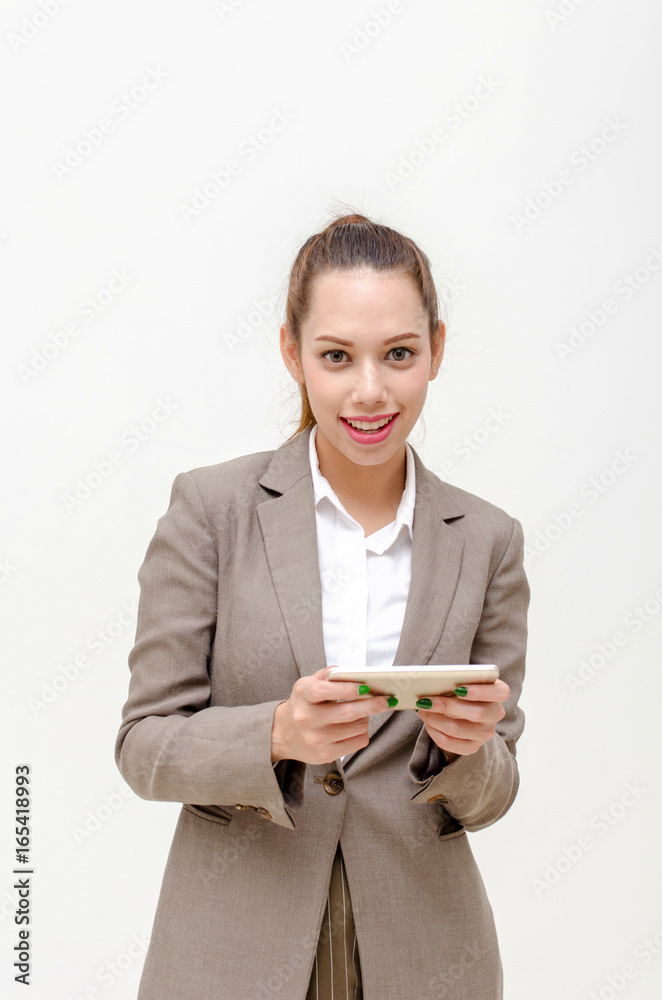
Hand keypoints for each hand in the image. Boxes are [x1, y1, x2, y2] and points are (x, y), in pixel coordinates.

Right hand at [271, 666, 391, 764]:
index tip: (366, 686)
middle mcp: (306, 719)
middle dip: (372, 705)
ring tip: (363, 712)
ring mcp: (316, 739)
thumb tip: (351, 673)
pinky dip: (363, 732)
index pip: (324, 690)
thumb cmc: (303, 704)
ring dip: (366, 717)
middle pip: (347, 712)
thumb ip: (328, 675)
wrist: (284, 734)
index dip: (347, 688)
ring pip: (357, 727)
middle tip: (387, 699)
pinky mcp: (326, 755)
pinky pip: (358, 742)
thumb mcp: (307, 684)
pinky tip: (356, 726)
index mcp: (303, 696)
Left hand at [415, 679, 509, 758]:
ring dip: (435, 719)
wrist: (464, 713)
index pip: (500, 693)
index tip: (459, 688)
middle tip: (425, 700)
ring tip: (422, 710)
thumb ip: (456, 679)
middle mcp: (495, 714)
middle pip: (476, 713)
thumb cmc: (461, 691)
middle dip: (447, 705)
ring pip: (458, 729)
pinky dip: (435, 733)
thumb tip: (431, 682)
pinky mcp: (473, 747)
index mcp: (498, 693)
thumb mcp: (464, 681)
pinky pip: (451, 744)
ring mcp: (485, 733)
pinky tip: (428, 724)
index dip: (481, 691)